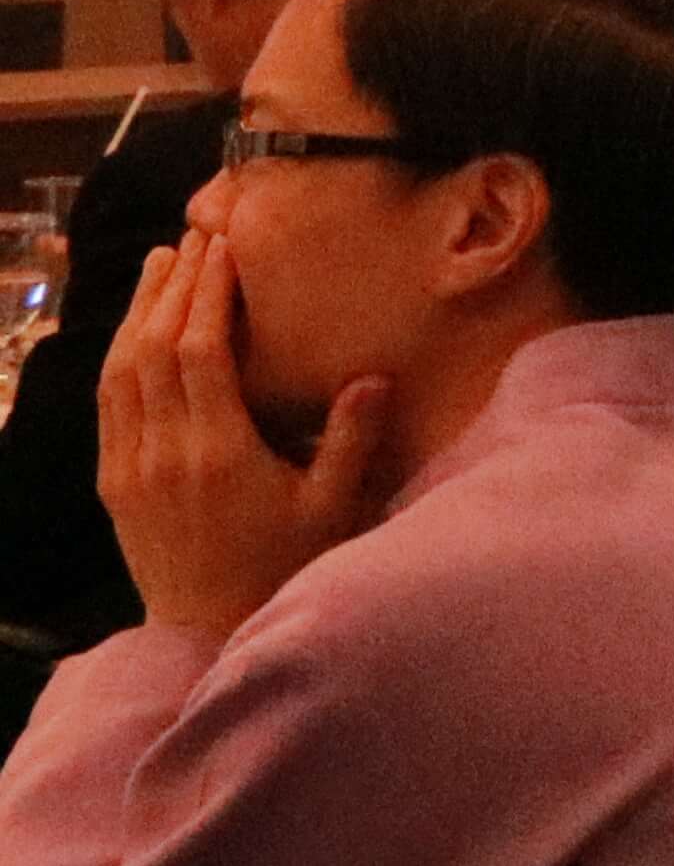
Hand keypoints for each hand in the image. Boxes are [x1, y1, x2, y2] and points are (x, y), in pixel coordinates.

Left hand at [99, 235, 391, 642]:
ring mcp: (129, 467)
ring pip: (122, 369)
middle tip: (199, 234)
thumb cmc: (277, 566)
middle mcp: (162, 453)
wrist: (202, 631)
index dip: (208, 293)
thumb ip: (350, 442)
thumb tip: (372, 376)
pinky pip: (109, 402)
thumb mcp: (329, 508)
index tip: (225, 246)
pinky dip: (120, 353)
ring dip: (141, 310)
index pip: (199, 352)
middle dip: (175, 284)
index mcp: (216, 452)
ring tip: (163, 262)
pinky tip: (136, 327)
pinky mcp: (114, 481)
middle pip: (154, 348)